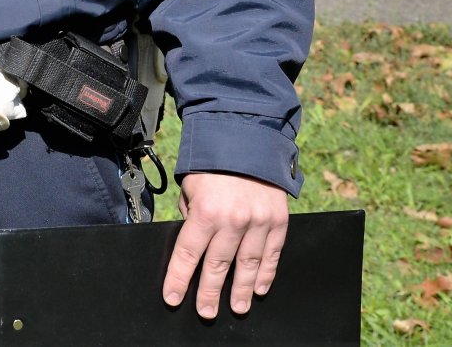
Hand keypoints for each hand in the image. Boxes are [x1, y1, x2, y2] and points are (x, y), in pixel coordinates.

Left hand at [161, 172, 289, 317]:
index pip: (188, 253)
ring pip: (248, 266)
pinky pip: (272, 255)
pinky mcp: (279, 222)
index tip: (173, 297)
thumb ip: (192, 214)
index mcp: (205, 211)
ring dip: (242, 290)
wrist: (248, 139)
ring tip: (237, 308)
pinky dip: (267, 274)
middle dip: (210, 292)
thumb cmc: (212, 164)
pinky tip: (261, 288)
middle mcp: (233, 221)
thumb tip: (194, 241)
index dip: (179, 278)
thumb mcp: (191, 187)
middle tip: (206, 312)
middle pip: (218, 266)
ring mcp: (259, 223)